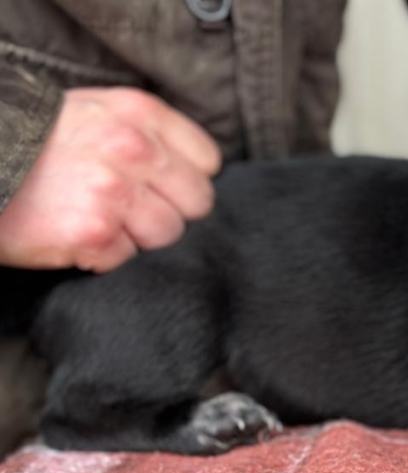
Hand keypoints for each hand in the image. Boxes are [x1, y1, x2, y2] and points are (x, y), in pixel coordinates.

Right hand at [0, 87, 219, 271]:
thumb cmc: (32, 140)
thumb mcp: (94, 111)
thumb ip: (145, 131)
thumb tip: (192, 169)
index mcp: (140, 114)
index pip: (207, 161)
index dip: (185, 179)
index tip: (161, 185)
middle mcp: (134, 149)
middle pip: (196, 201)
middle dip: (167, 209)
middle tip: (128, 208)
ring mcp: (115, 191)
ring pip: (168, 234)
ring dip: (136, 235)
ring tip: (97, 219)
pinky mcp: (94, 232)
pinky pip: (127, 257)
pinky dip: (104, 255)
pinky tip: (75, 235)